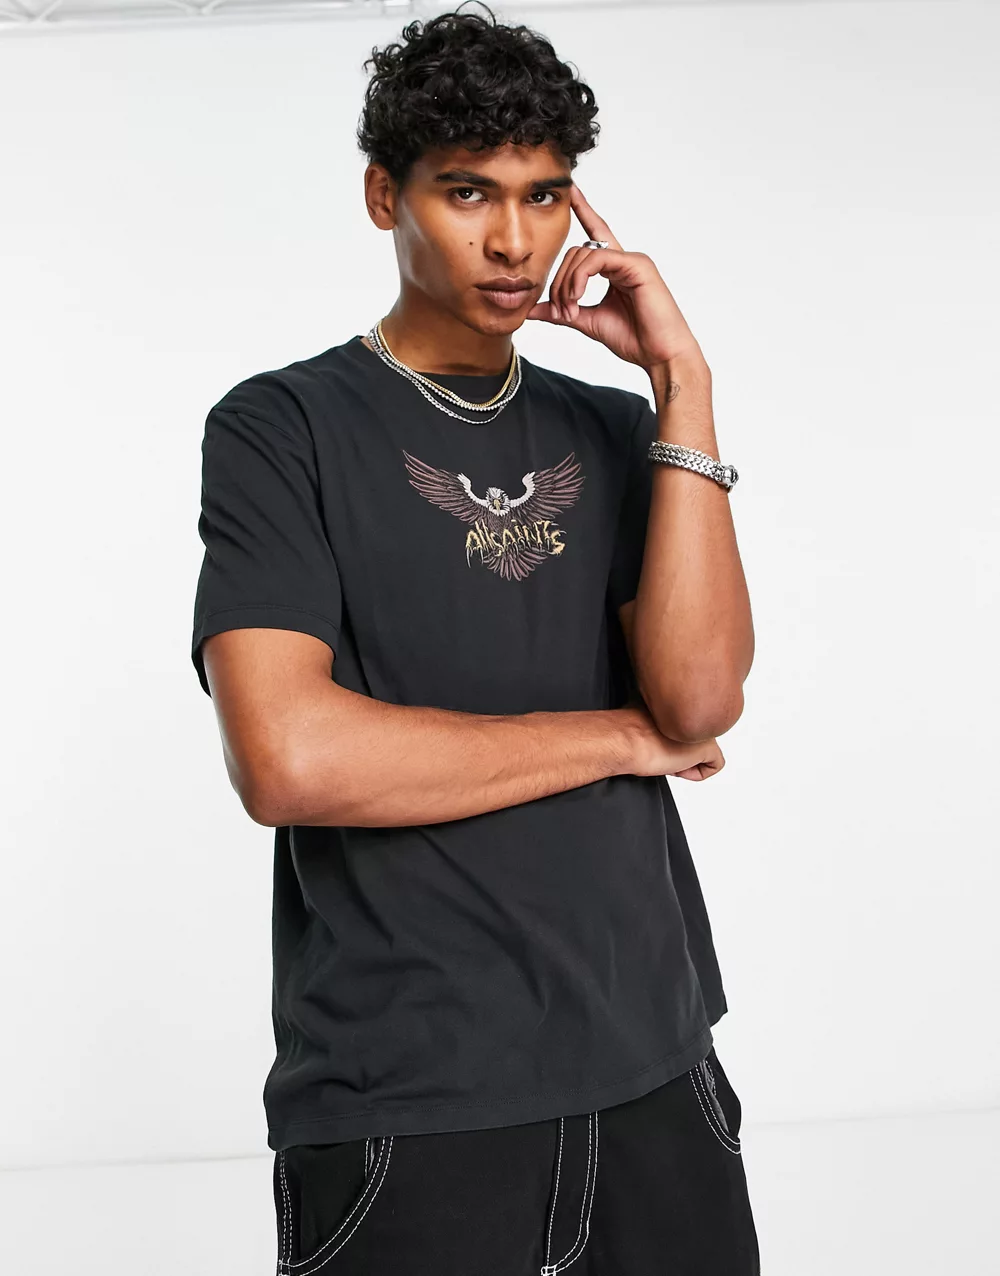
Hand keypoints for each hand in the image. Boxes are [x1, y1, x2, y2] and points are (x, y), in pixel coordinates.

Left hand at [526, 184, 705, 370]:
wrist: (660, 355)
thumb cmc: (634, 339)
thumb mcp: (588, 322)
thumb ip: (563, 313)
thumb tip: (533, 311)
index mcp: (615, 270)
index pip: (595, 235)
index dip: (584, 211)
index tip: (571, 192)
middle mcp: (624, 260)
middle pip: (576, 252)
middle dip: (559, 281)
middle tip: (560, 312)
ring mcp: (632, 260)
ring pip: (583, 254)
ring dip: (567, 284)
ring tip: (569, 311)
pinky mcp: (637, 265)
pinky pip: (598, 259)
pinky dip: (580, 278)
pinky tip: (577, 297)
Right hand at [617, 702, 724, 781]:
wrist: (625, 740)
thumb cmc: (626, 733)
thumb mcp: (644, 722)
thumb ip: (660, 724)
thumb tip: (655, 735)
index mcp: (678, 703)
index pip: (686, 728)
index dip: (671, 743)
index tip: (656, 743)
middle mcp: (695, 712)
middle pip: (696, 740)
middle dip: (682, 753)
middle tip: (663, 752)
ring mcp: (704, 729)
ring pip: (704, 752)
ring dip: (687, 762)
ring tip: (667, 757)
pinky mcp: (709, 747)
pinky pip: (713, 767)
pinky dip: (696, 774)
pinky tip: (678, 768)